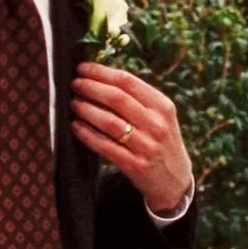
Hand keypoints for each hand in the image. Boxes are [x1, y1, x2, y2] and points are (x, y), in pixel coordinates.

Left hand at [72, 62, 193, 213]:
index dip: (101, 72)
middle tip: (74, 84)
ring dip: (86, 110)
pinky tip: (76, 127)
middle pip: (117, 98)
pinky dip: (87, 135)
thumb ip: (137, 99)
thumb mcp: (160, 116)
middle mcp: (156, 124)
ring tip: (73, 103)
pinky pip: (105, 146)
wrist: (174, 180)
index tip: (82, 68)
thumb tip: (100, 78)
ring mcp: (147, 145)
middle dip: (91, 88)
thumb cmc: (160, 141)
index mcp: (162, 106)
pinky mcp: (135, 165)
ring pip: (109, 122)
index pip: (128, 82)